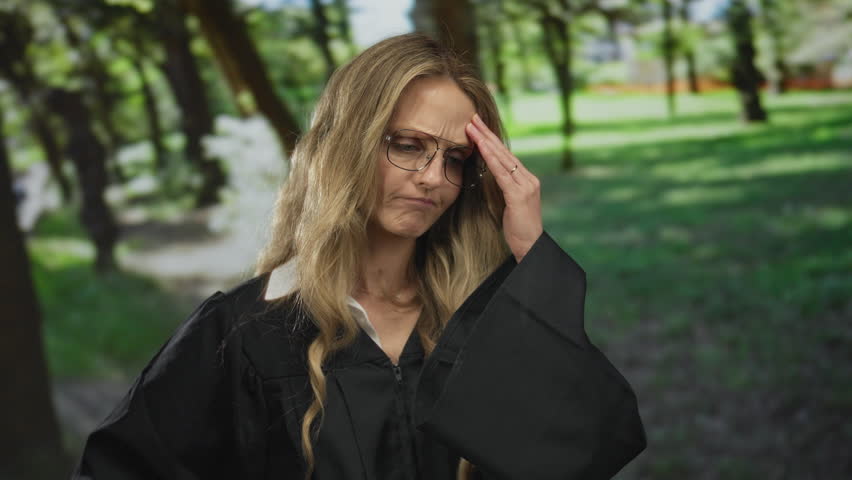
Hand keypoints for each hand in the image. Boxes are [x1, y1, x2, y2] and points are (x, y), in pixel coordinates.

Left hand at [466, 113, 542, 262]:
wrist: (531, 247)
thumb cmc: (519, 229)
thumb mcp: (510, 204)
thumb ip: (504, 189)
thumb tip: (492, 177)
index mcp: (526, 180)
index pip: (506, 156)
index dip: (492, 140)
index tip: (478, 127)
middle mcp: (528, 179)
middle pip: (504, 151)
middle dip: (487, 133)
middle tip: (473, 117)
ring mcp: (525, 186)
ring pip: (502, 158)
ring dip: (486, 141)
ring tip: (472, 127)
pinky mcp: (519, 195)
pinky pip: (502, 173)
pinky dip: (490, 157)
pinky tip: (481, 147)